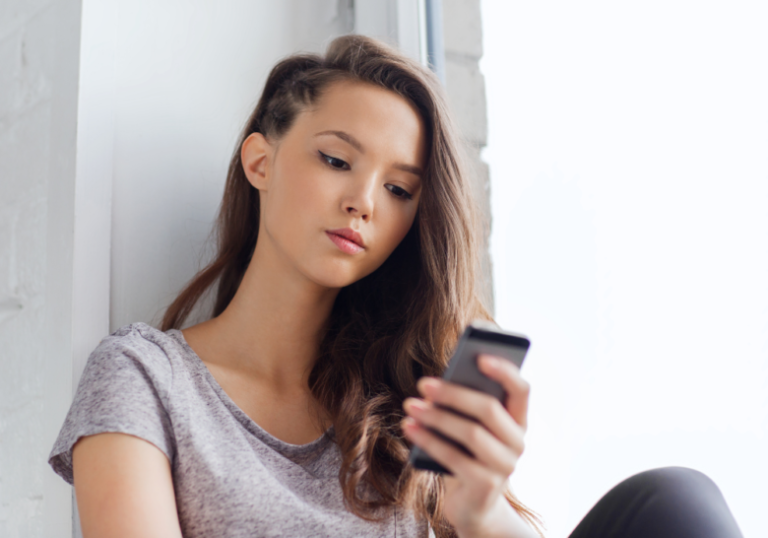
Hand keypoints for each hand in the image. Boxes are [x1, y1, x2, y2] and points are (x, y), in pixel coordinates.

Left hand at [401, 355, 534, 537]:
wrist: (472, 504)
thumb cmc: (467, 453)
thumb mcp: (469, 425)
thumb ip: (464, 404)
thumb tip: (438, 382)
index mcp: (519, 420)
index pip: (522, 388)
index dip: (504, 370)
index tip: (479, 355)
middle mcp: (518, 442)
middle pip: (489, 409)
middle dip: (453, 393)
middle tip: (423, 383)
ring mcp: (505, 466)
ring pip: (471, 433)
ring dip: (436, 416)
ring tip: (410, 405)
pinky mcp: (486, 486)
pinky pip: (455, 457)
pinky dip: (428, 440)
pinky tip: (408, 427)